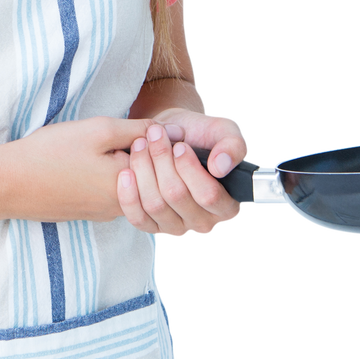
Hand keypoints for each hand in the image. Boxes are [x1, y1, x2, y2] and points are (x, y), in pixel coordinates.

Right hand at [6, 117, 154, 222]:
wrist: (8, 183)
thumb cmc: (52, 153)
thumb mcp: (99, 130)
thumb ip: (138, 130)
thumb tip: (174, 131)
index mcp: (128, 188)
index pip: (163, 165)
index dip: (159, 140)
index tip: (143, 127)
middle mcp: (121, 208)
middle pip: (151, 178)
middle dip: (145, 153)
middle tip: (121, 134)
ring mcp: (103, 213)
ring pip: (133, 185)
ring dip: (127, 163)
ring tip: (103, 144)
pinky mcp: (88, 212)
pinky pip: (114, 192)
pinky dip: (111, 174)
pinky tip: (91, 159)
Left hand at [117, 110, 247, 238]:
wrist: (173, 134)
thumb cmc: (202, 134)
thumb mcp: (225, 131)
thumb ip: (233, 146)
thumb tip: (220, 167)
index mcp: (228, 204)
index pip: (209, 196)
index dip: (190, 169)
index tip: (179, 146)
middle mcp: (204, 222)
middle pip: (176, 196)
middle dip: (161, 159)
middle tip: (155, 135)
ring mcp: (177, 227)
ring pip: (155, 203)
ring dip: (143, 168)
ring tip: (141, 144)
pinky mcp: (153, 226)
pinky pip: (137, 218)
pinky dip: (128, 194)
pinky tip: (126, 172)